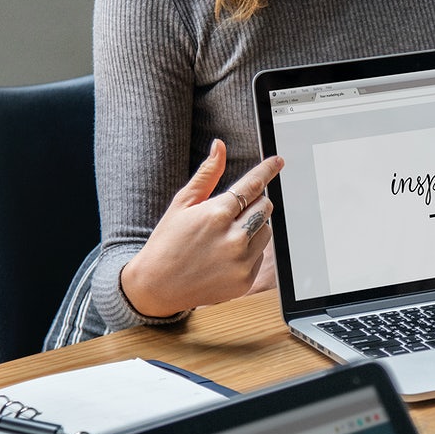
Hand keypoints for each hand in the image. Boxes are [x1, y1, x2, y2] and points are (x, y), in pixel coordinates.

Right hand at [120, 139, 283, 316]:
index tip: (277, 161)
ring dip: (253, 227)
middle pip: (265, 207)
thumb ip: (206, 175)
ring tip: (226, 236)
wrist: (157, 286)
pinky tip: (225, 255)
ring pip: (266, 231)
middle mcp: (233, 238)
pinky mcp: (245, 279)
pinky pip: (260, 255)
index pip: (252, 185)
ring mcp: (241, 261)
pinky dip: (249, 251)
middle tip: (234, 210)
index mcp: (216, 214)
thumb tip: (220, 146)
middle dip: (254, 203)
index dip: (267, 171)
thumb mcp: (182, 204)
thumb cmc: (167, 242)